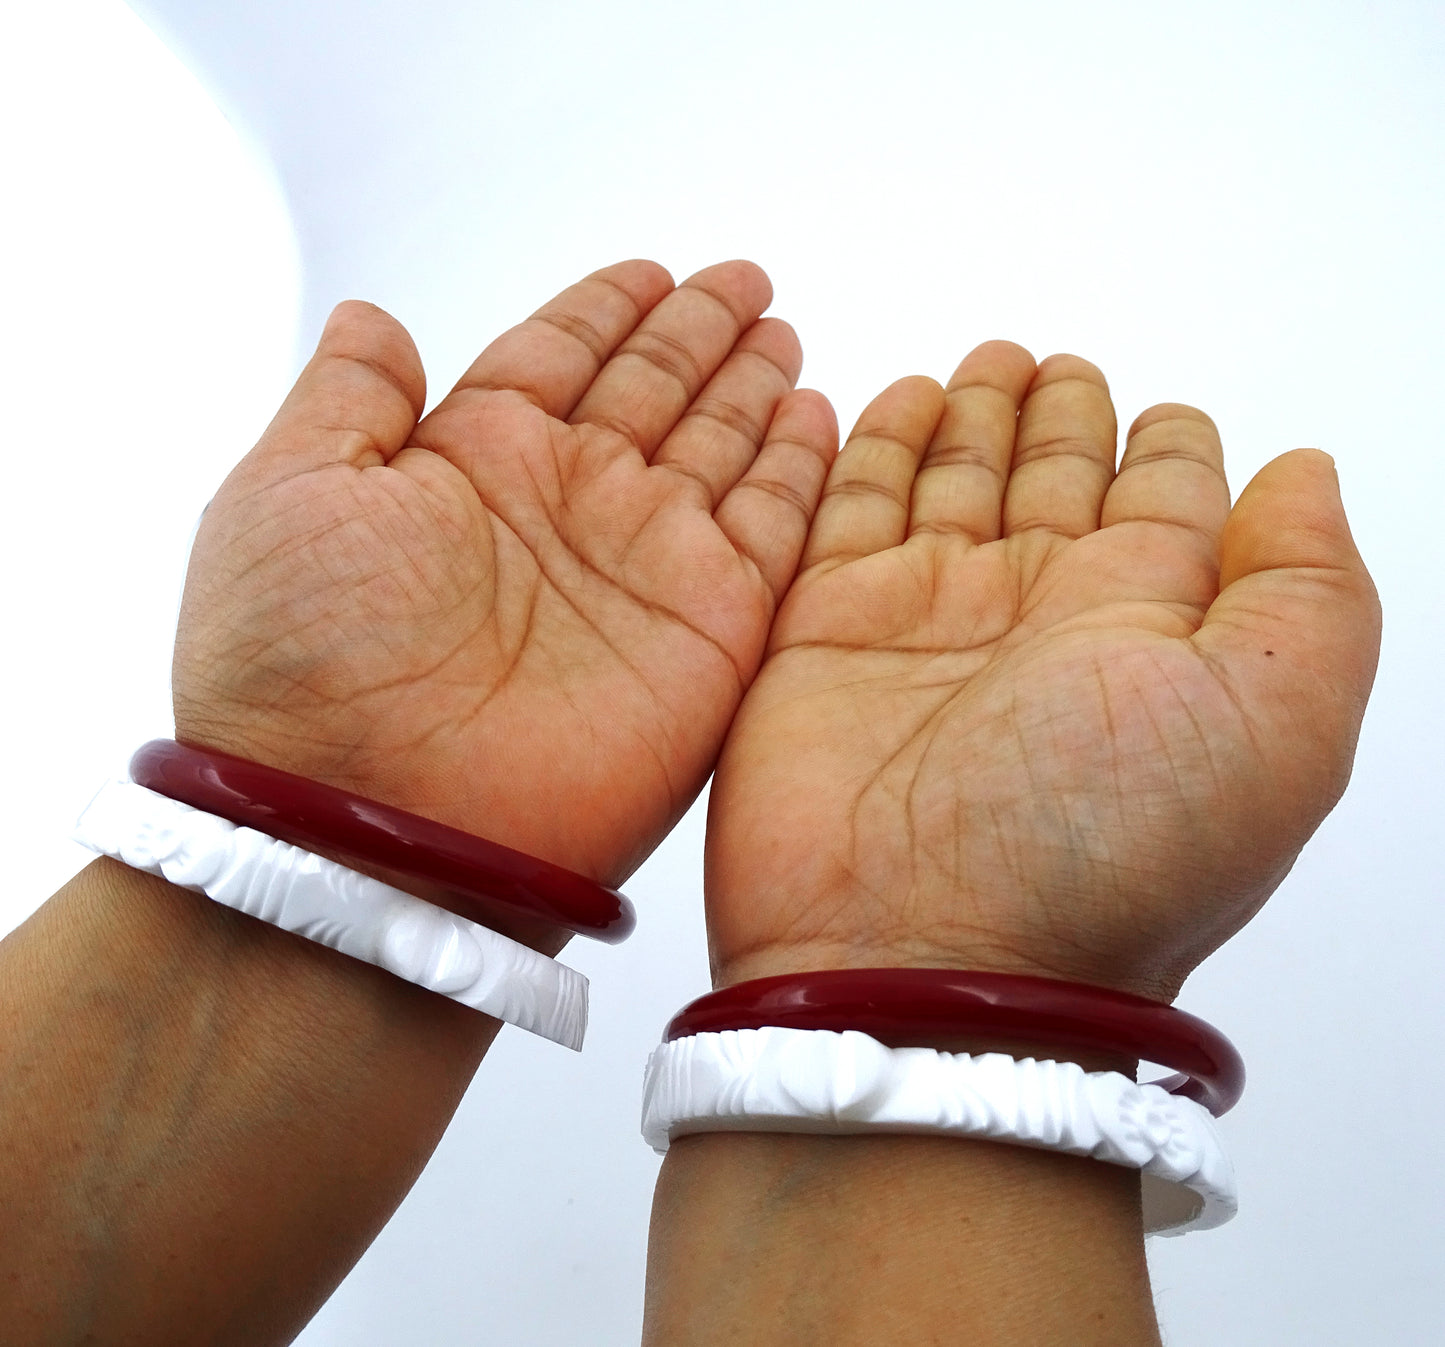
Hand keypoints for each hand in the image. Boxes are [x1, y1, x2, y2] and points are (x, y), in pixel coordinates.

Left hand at [173, 260, 835, 886]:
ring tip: (784, 334)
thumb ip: (347, 398)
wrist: (372, 824)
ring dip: (755, 392)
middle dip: (699, 336)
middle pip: (653, 393)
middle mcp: (566, 511)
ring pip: (720, 452)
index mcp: (471, 463)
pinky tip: (818, 417)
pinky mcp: (711, 634)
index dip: (609, 312)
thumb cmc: (305, 664)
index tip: (652, 272)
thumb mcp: (289, 492)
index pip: (559, 357)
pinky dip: (802, 475)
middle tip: (748, 284)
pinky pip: (775, 534)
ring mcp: (643, 569)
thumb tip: (374, 320)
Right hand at [704, 343, 1379, 999]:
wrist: (913, 956)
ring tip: (985, 364)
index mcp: (1146, 632)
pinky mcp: (821, 630)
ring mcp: (923, 622)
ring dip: (969, 419)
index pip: (1163, 508)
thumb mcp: (1277, 726)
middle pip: (1053, 481)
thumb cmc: (1103, 849)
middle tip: (1052, 364)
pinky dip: (869, 454)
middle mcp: (1036, 620)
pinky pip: (843, 514)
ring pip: (951, 483)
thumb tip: (1300, 477)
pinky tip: (894, 404)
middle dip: (1058, 416)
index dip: (1166, 448)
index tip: (1160, 408)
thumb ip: (1309, 590)